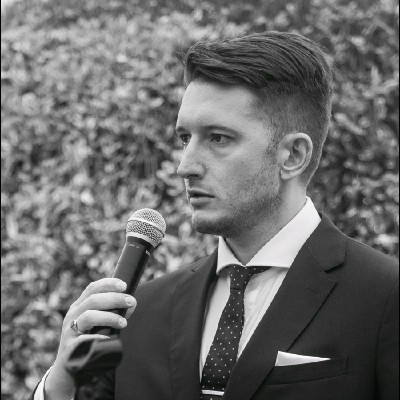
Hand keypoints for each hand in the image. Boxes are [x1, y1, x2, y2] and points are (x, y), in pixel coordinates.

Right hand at [44, 278, 136, 399]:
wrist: (67, 372)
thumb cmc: (87, 343)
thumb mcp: (97, 324)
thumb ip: (111, 312)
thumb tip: (131, 304)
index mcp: (79, 307)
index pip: (92, 288)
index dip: (108, 284)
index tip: (124, 285)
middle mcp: (72, 316)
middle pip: (93, 300)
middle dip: (115, 299)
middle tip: (132, 301)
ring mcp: (69, 332)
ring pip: (89, 316)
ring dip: (109, 317)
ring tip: (124, 323)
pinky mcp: (69, 349)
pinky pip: (84, 340)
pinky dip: (98, 337)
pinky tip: (109, 339)